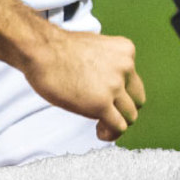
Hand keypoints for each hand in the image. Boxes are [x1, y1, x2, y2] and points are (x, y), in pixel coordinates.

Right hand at [19, 25, 147, 141]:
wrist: (42, 50)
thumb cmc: (57, 49)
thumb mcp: (95, 46)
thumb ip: (107, 62)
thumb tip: (103, 79)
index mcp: (125, 51)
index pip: (134, 81)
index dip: (122, 94)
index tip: (108, 99)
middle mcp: (126, 67)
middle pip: (137, 100)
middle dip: (123, 110)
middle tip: (107, 114)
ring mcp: (114, 86)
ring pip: (130, 116)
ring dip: (116, 123)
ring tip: (101, 125)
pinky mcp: (101, 104)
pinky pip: (118, 127)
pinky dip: (110, 133)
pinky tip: (99, 131)